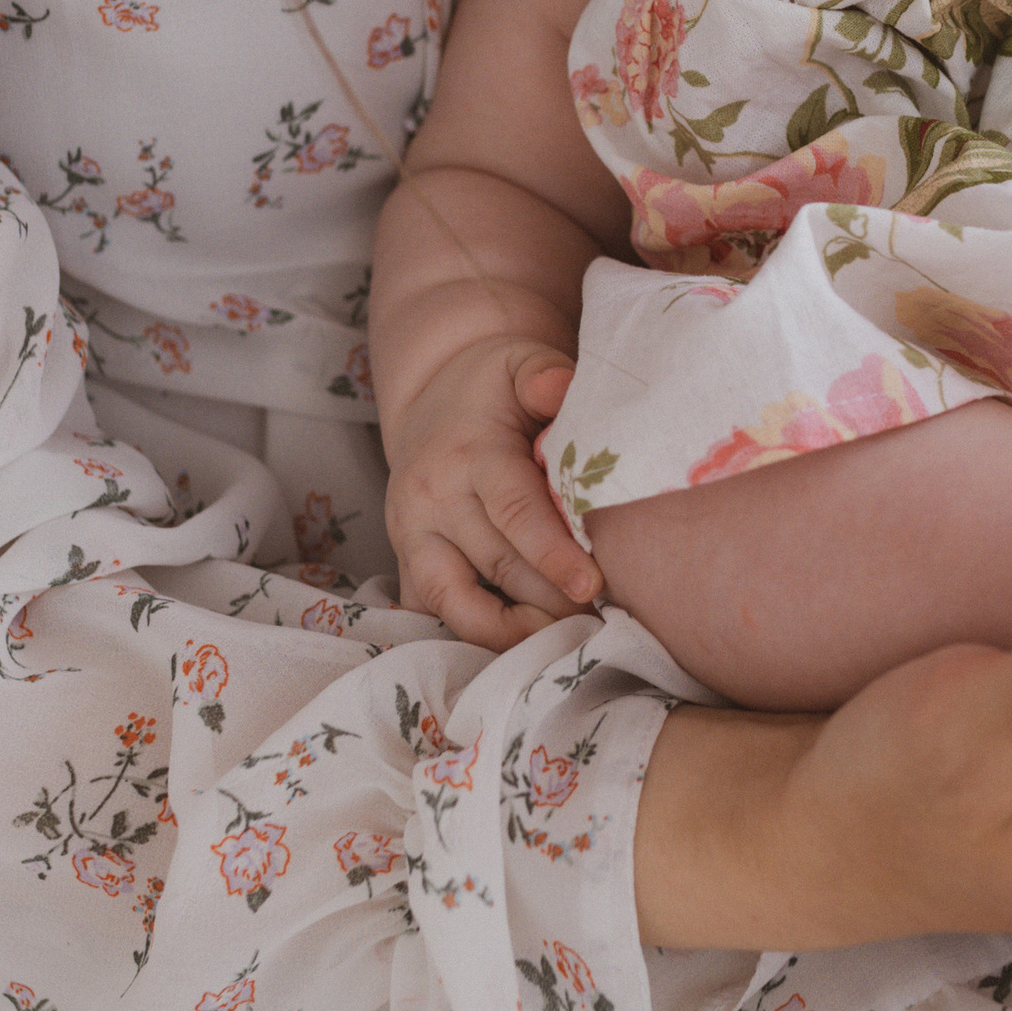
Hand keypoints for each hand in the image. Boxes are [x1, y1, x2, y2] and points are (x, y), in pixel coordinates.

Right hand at [383, 337, 602, 647]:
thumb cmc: (494, 389)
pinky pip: (434, 615)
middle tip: (604, 620)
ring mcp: (412, 538)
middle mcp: (431, 501)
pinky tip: (523, 647)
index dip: (552, 554)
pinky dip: (475, 637)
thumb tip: (561, 387)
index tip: (591, 586)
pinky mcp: (407, 563)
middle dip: (552, 601)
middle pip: (498, 566)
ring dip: (513, 631)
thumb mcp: (518, 363)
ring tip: (565, 640)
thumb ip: (542, 374)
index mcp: (468, 456)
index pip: (513, 512)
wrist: (434, 400)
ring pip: (459, 603)